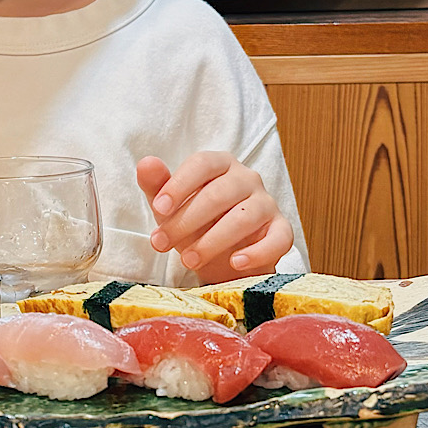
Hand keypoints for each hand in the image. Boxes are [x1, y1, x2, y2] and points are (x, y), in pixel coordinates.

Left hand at [137, 153, 294, 284]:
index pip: (202, 163)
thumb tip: (146, 164)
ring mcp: (267, 204)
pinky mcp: (281, 231)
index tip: (159, 209)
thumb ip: (157, 186)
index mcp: (220, 165)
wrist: (225, 260)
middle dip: (187, 220)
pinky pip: (277, 239)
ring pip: (245, 217)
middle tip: (162, 243)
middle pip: (219, 193)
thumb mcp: (172, 208)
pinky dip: (257, 253)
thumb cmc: (197, 225)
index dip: (179, 185)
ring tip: (188, 260)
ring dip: (213, 241)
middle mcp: (247, 179)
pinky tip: (236, 263)